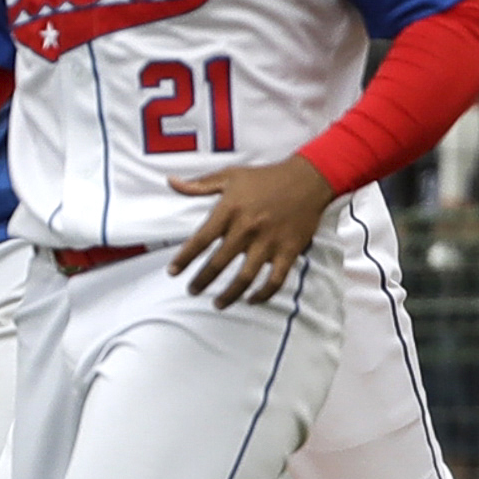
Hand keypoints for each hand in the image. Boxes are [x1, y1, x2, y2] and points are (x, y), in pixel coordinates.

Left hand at [168, 155, 333, 306]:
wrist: (307, 179)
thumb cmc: (265, 177)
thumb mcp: (229, 175)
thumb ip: (199, 184)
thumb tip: (171, 182)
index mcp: (229, 210)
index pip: (201, 240)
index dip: (184, 258)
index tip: (173, 272)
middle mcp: (247, 229)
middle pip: (219, 263)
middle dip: (202, 280)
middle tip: (192, 290)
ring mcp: (269, 242)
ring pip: (246, 276)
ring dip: (230, 294)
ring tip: (218, 303)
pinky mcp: (289, 251)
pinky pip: (276, 279)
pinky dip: (264, 293)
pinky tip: (252, 299)